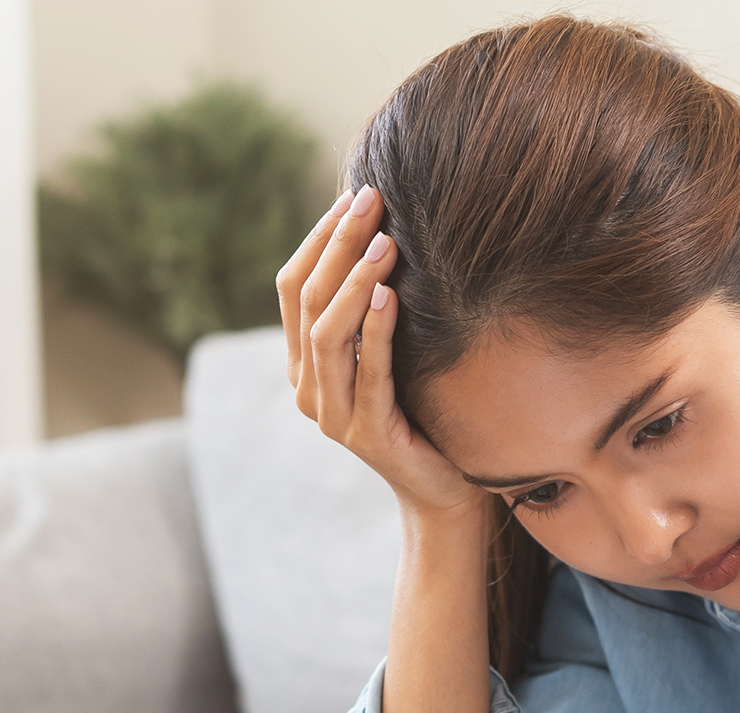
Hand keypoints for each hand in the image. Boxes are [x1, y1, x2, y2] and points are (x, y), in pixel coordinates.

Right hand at [275, 185, 481, 514]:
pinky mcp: (367, 435)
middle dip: (337, 246)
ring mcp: (333, 415)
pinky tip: (390, 295)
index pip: (294, 287)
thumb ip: (373, 310)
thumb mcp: (390, 353)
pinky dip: (376, 331)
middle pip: (308, 303)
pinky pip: (367, 373)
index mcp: (305, 363)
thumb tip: (383, 232)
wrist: (445, 489)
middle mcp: (308, 388)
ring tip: (386, 242)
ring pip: (327, 335)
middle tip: (370, 202)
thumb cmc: (423, 411)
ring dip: (354, 281)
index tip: (352, 196)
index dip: (319, 239)